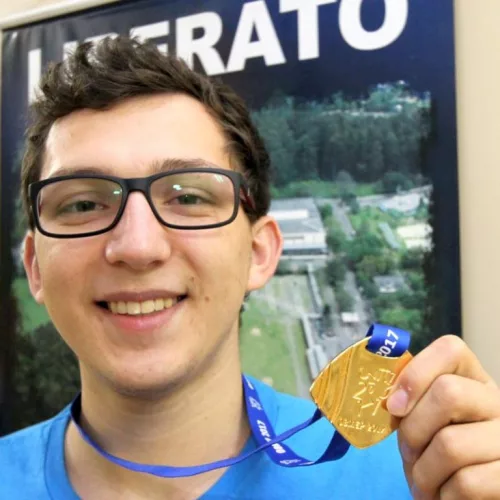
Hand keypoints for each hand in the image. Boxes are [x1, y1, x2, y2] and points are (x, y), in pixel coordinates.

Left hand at [386, 335, 499, 498]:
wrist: (461, 497)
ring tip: (424, 481)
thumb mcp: (419, 421)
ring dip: (424, 471)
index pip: (451, 349)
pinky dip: (444, 495)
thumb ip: (407, 401)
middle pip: (449, 392)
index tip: (394, 405)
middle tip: (409, 451)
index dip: (415, 373)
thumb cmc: (434, 455)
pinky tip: (444, 496)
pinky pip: (467, 482)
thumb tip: (390, 397)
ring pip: (451, 444)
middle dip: (414, 428)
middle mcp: (497, 402)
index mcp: (471, 380)